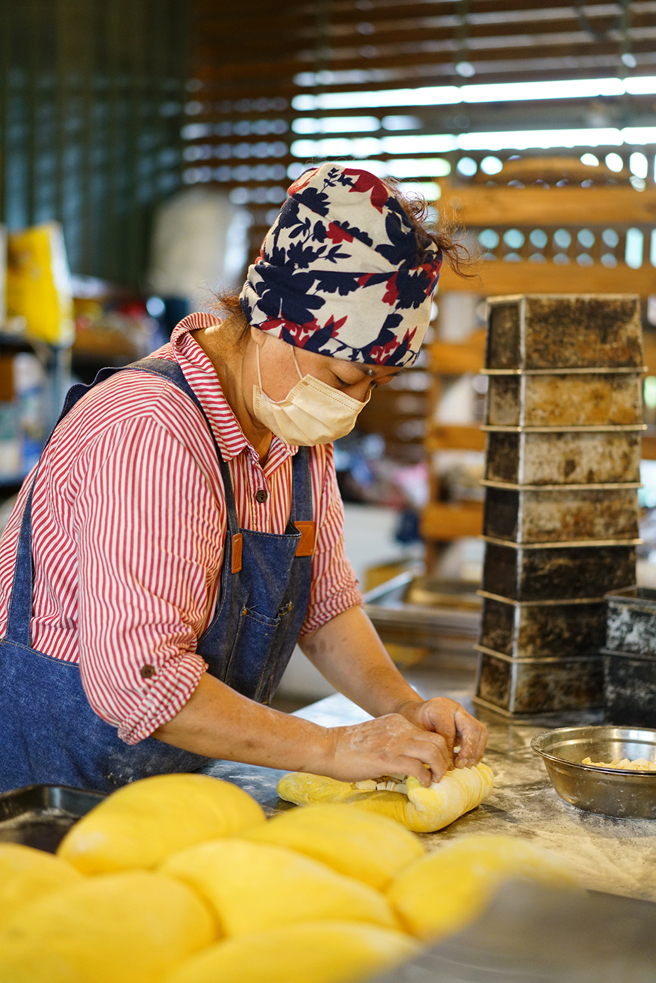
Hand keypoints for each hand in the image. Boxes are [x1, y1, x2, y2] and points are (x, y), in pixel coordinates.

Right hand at [315, 713, 452, 786]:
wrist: (328, 747)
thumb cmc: (349, 747)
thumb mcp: (377, 735)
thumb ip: (393, 741)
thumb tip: (408, 760)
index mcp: (397, 722)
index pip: (430, 733)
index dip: (439, 750)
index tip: (438, 764)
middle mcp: (399, 729)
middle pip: (437, 740)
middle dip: (444, 759)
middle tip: (441, 773)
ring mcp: (394, 743)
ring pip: (432, 751)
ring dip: (439, 768)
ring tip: (435, 779)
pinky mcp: (387, 758)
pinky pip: (417, 767)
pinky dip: (424, 777)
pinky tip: (422, 784)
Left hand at [395, 698, 487, 769]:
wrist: (415, 712)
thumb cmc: (412, 721)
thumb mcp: (414, 731)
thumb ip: (428, 744)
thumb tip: (444, 766)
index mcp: (439, 707)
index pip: (449, 730)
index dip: (449, 750)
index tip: (445, 765)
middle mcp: (455, 708)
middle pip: (472, 727)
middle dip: (469, 750)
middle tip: (461, 765)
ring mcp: (464, 714)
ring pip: (480, 731)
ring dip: (476, 751)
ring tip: (467, 765)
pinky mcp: (469, 722)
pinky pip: (480, 735)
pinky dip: (477, 750)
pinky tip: (468, 761)